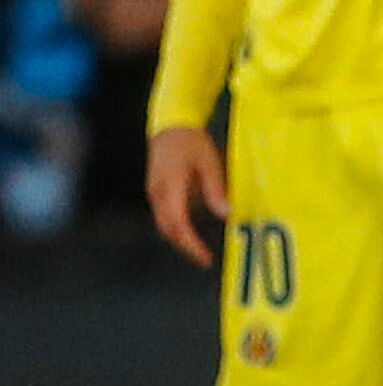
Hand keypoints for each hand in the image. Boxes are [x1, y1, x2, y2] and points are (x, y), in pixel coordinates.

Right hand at [146, 126, 226, 265]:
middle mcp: (158, 193)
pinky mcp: (156, 190)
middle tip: (205, 259)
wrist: (171, 125)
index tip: (205, 257)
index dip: (191, 244)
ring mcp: (154, 192)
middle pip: (168, 229)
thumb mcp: (210, 163)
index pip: (178, 224)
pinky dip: (177, 227)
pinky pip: (164, 215)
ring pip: (164, 224)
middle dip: (185, 247)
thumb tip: (226, 214)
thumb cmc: (192, 143)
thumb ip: (216, 189)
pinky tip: (192, 232)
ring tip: (200, 250)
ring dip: (180, 239)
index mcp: (171, 187)